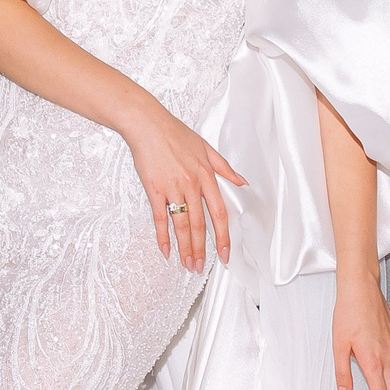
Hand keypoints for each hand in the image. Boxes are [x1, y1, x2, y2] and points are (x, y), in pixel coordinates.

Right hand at [120, 100, 244, 272]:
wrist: (147, 122)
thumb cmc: (174, 132)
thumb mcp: (205, 147)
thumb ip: (224, 167)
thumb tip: (242, 181)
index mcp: (206, 176)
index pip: (219, 213)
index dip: (223, 236)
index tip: (225, 253)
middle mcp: (192, 184)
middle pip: (200, 224)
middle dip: (202, 249)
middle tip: (201, 267)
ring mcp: (172, 187)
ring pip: (182, 224)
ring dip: (185, 247)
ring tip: (187, 264)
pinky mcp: (154, 188)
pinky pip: (160, 217)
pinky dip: (163, 236)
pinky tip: (166, 250)